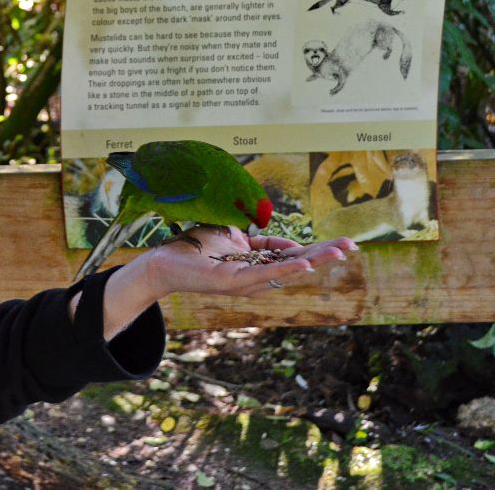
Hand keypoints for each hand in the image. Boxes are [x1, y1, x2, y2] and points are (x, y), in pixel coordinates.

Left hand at [141, 226, 357, 298]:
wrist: (166, 260)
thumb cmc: (199, 247)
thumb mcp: (237, 237)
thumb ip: (263, 242)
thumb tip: (292, 246)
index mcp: (259, 265)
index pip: (295, 257)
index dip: (319, 250)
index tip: (345, 243)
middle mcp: (257, 277)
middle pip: (297, 264)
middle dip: (326, 254)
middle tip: (353, 246)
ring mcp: (246, 283)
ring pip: (285, 270)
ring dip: (313, 260)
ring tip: (339, 252)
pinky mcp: (232, 283)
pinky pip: (263, 274)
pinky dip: (285, 268)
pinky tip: (305, 263)